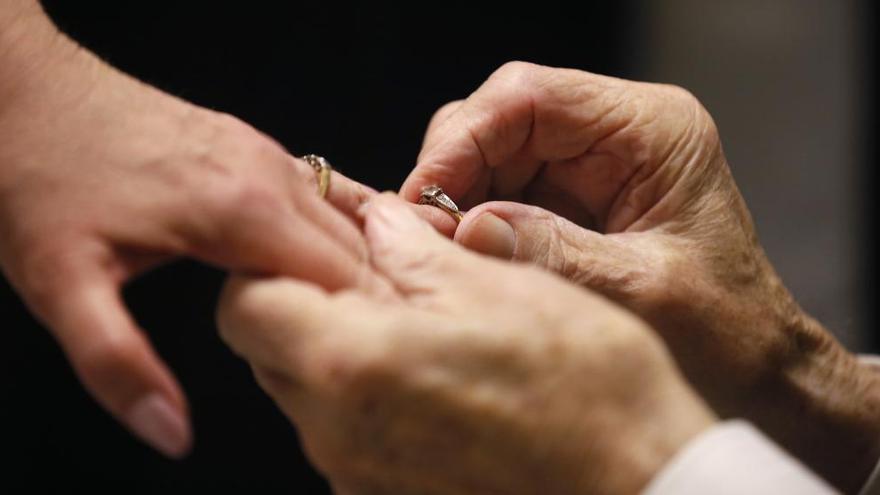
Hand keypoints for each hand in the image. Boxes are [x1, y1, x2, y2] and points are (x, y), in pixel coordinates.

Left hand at [0, 5, 401, 456]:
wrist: (27, 92)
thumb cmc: (42, 178)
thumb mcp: (62, 286)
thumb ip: (118, 363)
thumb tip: (170, 431)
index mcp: (245, 212)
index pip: (347, 278)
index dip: (364, 326)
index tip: (363, 366)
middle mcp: (270, 175)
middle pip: (357, 249)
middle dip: (368, 302)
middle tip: (359, 355)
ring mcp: (265, 153)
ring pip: (345, 218)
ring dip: (356, 267)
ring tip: (349, 320)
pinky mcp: (251, 145)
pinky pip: (319, 193)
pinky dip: (334, 232)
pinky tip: (318, 263)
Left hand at [218, 194, 714, 494]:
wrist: (641, 487)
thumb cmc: (586, 390)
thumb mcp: (498, 286)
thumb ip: (414, 251)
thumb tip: (375, 222)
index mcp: (349, 365)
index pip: (244, 301)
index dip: (271, 258)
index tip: (315, 236)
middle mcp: (335, 433)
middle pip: (269, 346)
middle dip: (305, 296)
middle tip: (369, 266)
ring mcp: (359, 475)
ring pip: (308, 389)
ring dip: (341, 343)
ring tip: (414, 315)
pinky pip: (350, 430)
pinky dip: (369, 390)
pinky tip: (432, 371)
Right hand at [404, 61, 879, 490]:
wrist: (752, 368)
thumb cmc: (725, 332)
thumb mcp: (640, 294)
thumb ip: (552, 254)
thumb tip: (462, 228)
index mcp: (652, 130)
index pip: (529, 97)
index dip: (463, 139)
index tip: (423, 196)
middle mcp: (617, 133)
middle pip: (500, 117)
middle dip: (452, 171)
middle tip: (422, 233)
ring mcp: (590, 164)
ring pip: (490, 153)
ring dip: (457, 198)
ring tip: (439, 252)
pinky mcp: (570, 198)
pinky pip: (500, 190)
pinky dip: (472, 221)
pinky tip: (464, 258)